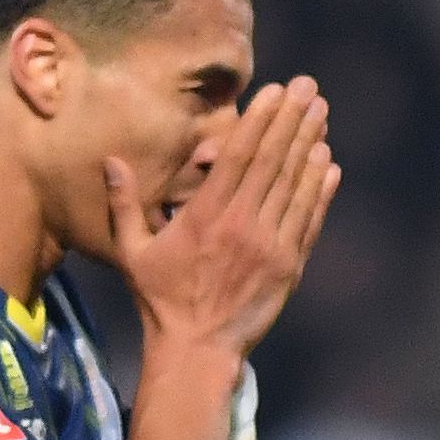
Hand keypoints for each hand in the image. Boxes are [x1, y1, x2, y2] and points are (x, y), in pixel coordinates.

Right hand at [101, 76, 339, 360]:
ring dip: (310, 146)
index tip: (278, 91)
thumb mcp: (132, 251)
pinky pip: (308, 220)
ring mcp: (269, 246)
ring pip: (295, 186)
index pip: (239, 156)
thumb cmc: (160, 299)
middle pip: (273, 162)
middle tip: (311, 88)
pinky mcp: (288, 267)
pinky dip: (320, 191)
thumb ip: (124, 203)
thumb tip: (111, 161)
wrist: (196, 351)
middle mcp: (241, 226)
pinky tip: (328, 164)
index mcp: (204, 216)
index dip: (261, 120)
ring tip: (322, 115)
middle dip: (293, 121)